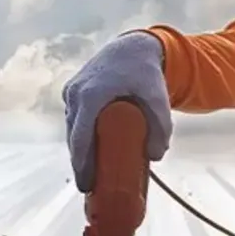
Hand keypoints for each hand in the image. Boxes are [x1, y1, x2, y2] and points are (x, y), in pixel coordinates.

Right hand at [62, 30, 172, 190]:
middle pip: (74, 137)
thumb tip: (156, 156)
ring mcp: (72, 92)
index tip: (86, 184)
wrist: (133, 47)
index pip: (81, 137)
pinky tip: (86, 154)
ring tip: (89, 175)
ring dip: (78, 152)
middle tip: (89, 187)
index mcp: (92, 96)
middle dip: (79, 163)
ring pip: (72, 129)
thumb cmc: (146, 73)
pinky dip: (78, 138)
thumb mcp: (159, 98)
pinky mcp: (74, 92)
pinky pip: (74, 120)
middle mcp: (77, 93)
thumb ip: (162, 127)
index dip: (81, 164)